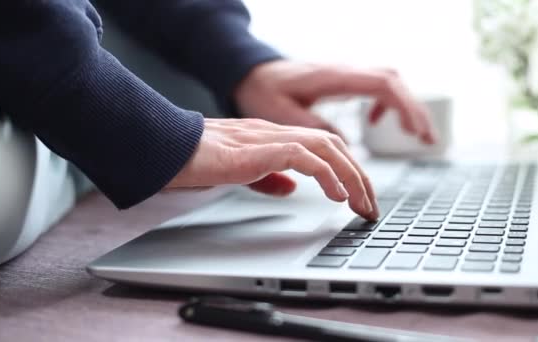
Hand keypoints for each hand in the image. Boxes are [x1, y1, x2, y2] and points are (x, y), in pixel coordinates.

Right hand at [167, 118, 378, 219]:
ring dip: (351, 177)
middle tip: (370, 206)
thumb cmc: (195, 158)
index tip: (358, 197)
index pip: (324, 147)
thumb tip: (291, 188)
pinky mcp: (261, 148)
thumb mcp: (241, 171)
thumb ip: (268, 176)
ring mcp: (269, 138)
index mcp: (274, 137)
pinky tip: (337, 195)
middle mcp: (277, 133)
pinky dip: (327, 174)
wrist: (167, 149)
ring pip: (327, 148)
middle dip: (359, 176)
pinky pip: (306, 157)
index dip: (346, 170)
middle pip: (334, 145)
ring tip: (362, 204)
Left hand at [235, 60, 435, 143]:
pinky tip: (377, 122)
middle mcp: (344, 72)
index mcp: (333, 78)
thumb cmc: (263, 91)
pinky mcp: (342, 81)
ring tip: (417, 134)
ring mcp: (345, 75)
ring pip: (388, 82)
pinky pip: (374, 86)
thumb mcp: (283, 114)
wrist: (252, 74)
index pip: (382, 84)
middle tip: (427, 139)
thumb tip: (346, 147)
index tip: (415, 131)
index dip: (404, 106)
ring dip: (405, 106)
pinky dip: (385, 103)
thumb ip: (314, 128)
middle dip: (414, 109)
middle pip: (393, 82)